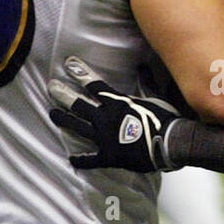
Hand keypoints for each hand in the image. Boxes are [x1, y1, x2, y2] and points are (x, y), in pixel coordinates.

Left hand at [48, 58, 186, 171]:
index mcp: (116, 103)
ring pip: (78, 127)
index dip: (80, 73)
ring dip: (64, 120)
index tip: (68, 64)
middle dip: (63, 95)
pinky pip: (91, 159)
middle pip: (79, 104)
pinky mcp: (109, 156)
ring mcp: (105, 138)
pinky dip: (81, 160)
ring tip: (52, 114)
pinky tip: (71, 159)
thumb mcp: (156, 96)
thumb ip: (147, 82)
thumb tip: (143, 66)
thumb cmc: (165, 119)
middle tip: (51, 88)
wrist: (171, 142)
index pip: (94, 84)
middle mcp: (106, 118)